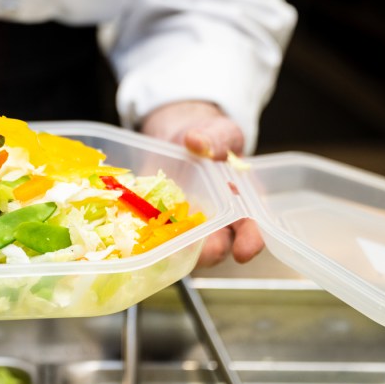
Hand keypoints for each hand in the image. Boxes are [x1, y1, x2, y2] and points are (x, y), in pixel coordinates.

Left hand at [141, 100, 263, 266]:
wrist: (179, 135)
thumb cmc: (209, 136)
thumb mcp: (219, 131)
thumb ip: (215, 138)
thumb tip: (196, 142)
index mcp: (240, 202)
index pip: (252, 227)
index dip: (250, 241)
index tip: (243, 251)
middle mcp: (216, 221)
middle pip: (217, 246)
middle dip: (207, 252)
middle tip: (194, 249)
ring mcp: (187, 224)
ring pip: (184, 248)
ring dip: (172, 250)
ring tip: (158, 246)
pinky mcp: (161, 221)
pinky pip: (154, 234)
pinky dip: (145, 236)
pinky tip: (132, 231)